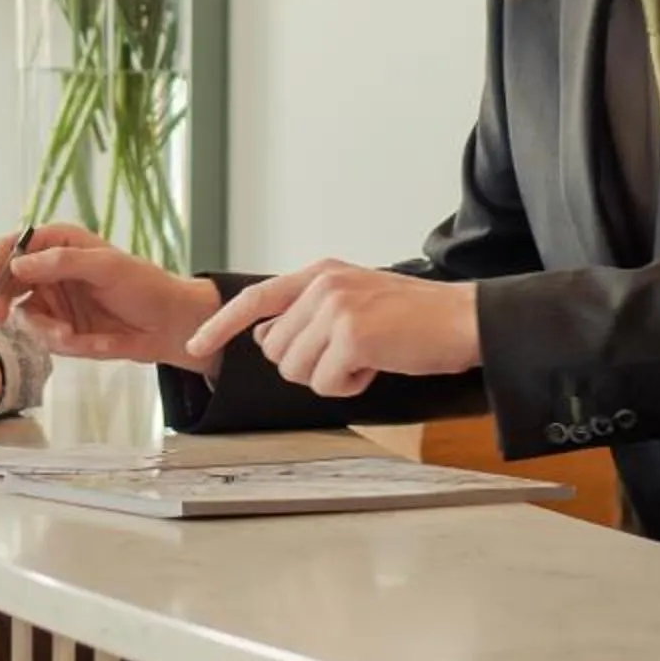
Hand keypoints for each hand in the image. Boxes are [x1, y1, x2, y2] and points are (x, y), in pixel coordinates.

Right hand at [0, 223, 221, 373]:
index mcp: (59, 243)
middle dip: (2, 301)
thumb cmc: (144, 285)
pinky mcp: (63, 329)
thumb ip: (62, 263)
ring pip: (26, 317)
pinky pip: (48, 340)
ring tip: (74, 337)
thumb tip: (18, 263)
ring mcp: (55, 301)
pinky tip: (98, 341)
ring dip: (47, 330)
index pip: (14, 246)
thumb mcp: (106, 266)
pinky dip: (70, 344)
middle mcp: (51, 270)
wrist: (169, 325)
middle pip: (7, 282)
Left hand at [185, 262, 481, 398]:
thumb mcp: (356, 300)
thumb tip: (267, 338)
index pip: (256, 298)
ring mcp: (335, 308)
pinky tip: (378, 364)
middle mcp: (322, 285)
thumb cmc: (415, 319)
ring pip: (296, 371)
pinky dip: (350, 386)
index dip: (222, 324)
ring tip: (368, 356)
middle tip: (352, 355)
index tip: (196, 344)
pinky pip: (325, 383)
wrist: (463, 320)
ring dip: (330, 377)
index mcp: (321, 274)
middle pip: (276, 351)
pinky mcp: (351, 335)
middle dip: (308, 365)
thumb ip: (311, 313)